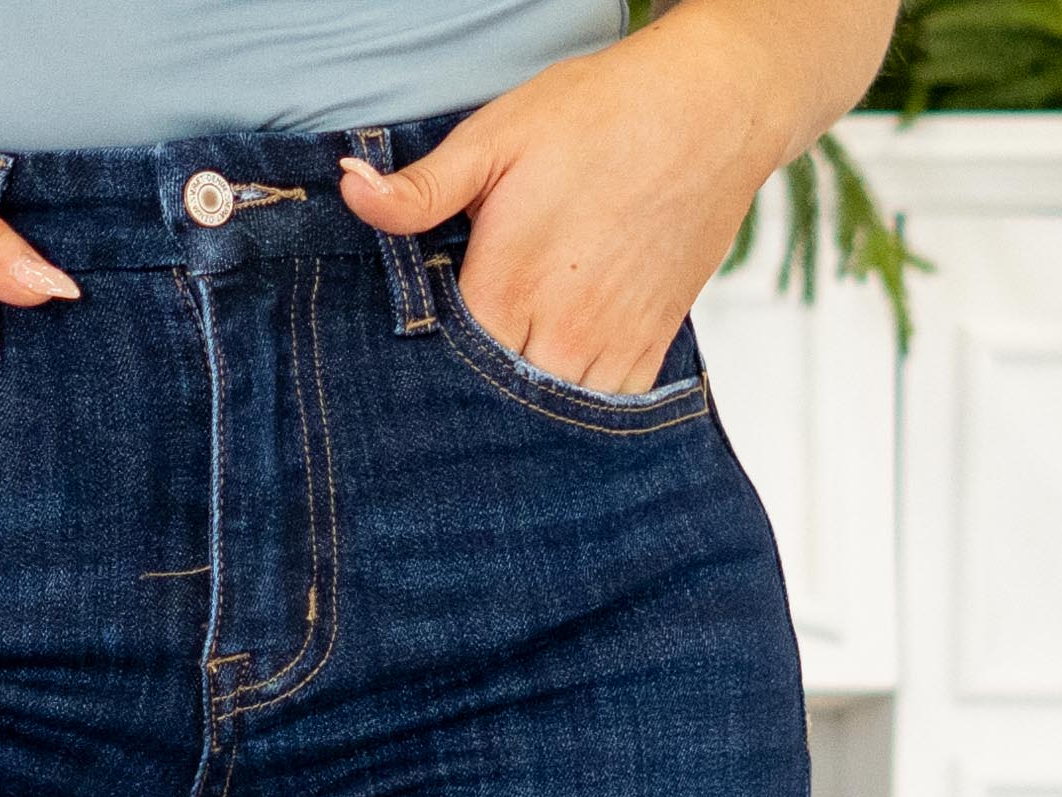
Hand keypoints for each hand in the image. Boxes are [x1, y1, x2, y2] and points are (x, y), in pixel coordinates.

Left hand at [336, 9, 793, 394]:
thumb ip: (420, 186)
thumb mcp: (497, 136)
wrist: (713, 111)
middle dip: (467, 409)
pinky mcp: (650, 350)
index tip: (401, 381)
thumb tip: (348, 188)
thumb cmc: (598, 116)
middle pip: (495, 405)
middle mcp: (561, 330)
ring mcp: (610, 346)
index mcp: (509, 285)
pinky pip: (604, 414)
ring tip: (490, 415)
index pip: (444, 368)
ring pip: (549, 421)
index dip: (421, 378)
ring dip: (520, 421)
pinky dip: (574, 421)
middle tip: (440, 411)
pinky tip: (548, 409)